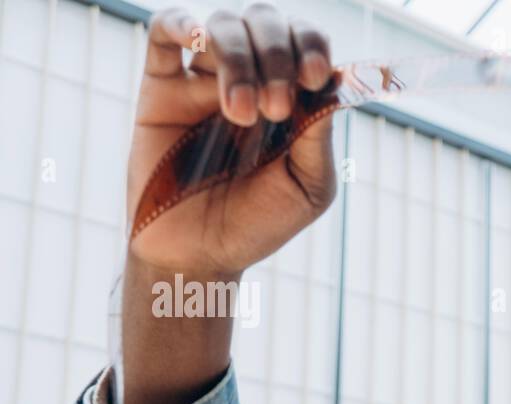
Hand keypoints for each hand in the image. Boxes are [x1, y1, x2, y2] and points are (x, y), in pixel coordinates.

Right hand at [127, 5, 337, 276]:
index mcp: (292, 97)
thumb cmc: (258, 223)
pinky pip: (165, 30)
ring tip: (242, 114)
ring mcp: (205, 79)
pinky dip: (183, 23)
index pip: (306, 42)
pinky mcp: (160, 86)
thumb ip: (319, 136)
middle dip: (277, 53)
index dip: (313, 44)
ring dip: (239, 58)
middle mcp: (251, 79)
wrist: (200, 254)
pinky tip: (200, 43)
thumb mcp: (308, 188)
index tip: (316, 76)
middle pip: (265, 22)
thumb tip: (330, 84)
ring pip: (222, 24)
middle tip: (277, 108)